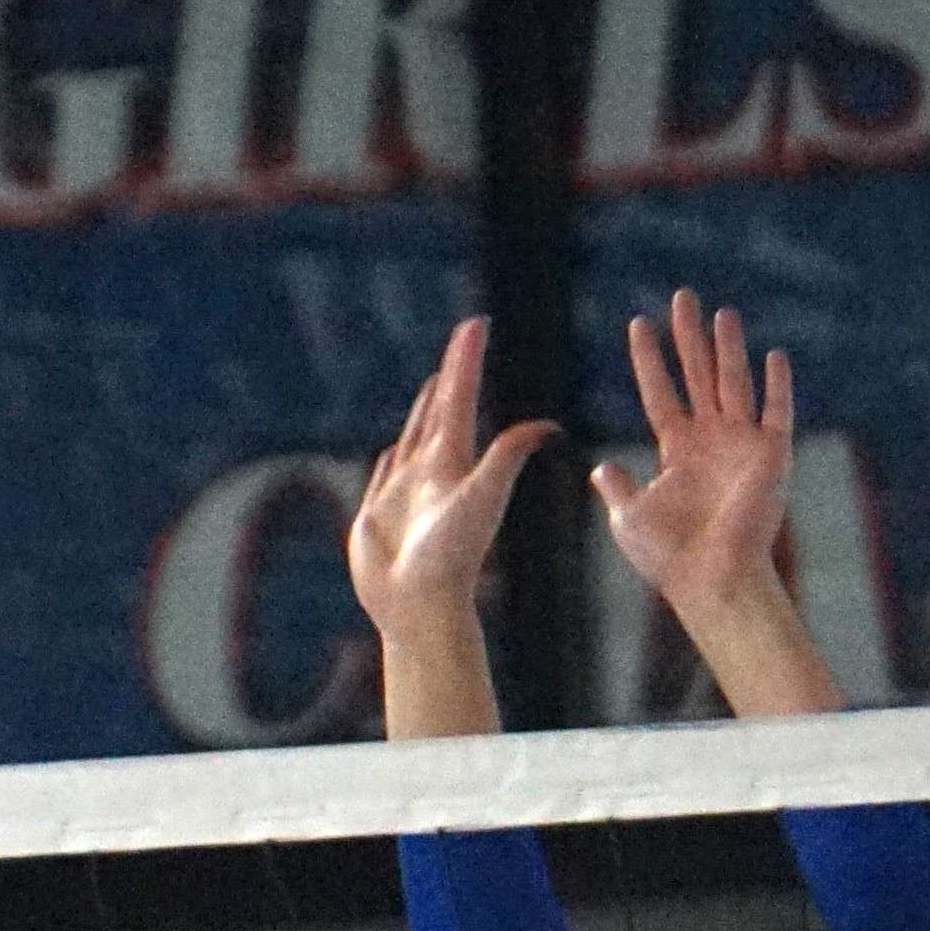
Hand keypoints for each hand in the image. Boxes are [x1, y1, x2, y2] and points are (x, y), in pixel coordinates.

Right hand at [343, 320, 545, 639]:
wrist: (418, 606)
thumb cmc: (451, 555)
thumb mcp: (482, 498)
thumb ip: (507, 457)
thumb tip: (551, 427)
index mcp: (453, 462)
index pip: (460, 399)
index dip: (466, 361)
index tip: (476, 324)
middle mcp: (432, 472)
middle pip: (442, 411)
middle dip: (451, 376)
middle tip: (463, 342)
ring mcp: (405, 492)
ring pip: (415, 438)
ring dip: (424, 410)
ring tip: (432, 385)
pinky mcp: (379, 514)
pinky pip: (385, 474)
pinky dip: (390, 456)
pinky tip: (393, 449)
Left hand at [588, 289, 797, 636]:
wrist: (710, 580)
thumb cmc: (669, 557)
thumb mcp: (629, 517)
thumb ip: (618, 488)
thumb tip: (599, 468)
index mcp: (677, 450)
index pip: (660, 393)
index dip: (649, 360)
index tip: (637, 323)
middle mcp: (711, 440)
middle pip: (698, 375)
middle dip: (689, 338)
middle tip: (682, 297)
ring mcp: (743, 444)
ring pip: (734, 383)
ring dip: (728, 348)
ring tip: (720, 312)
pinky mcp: (772, 456)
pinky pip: (777, 413)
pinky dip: (777, 385)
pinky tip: (773, 355)